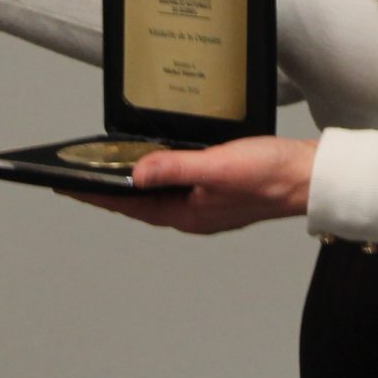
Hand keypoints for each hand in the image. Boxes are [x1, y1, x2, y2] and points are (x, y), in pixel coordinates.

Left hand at [63, 136, 317, 234]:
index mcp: (188, 214)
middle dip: (108, 190)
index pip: (130, 204)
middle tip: (77, 178)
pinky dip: (159, 176)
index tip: (68, 185)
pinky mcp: (219, 192)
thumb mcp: (217, 166)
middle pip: (139, 202)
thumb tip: (136, 172)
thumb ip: (175, 168)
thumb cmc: (271, 174)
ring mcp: (207, 204)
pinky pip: (176, 186)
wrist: (310, 176)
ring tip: (107, 171)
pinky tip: (157, 164)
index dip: (97, 193)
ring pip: (157, 195)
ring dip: (133, 183)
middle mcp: (194, 213)